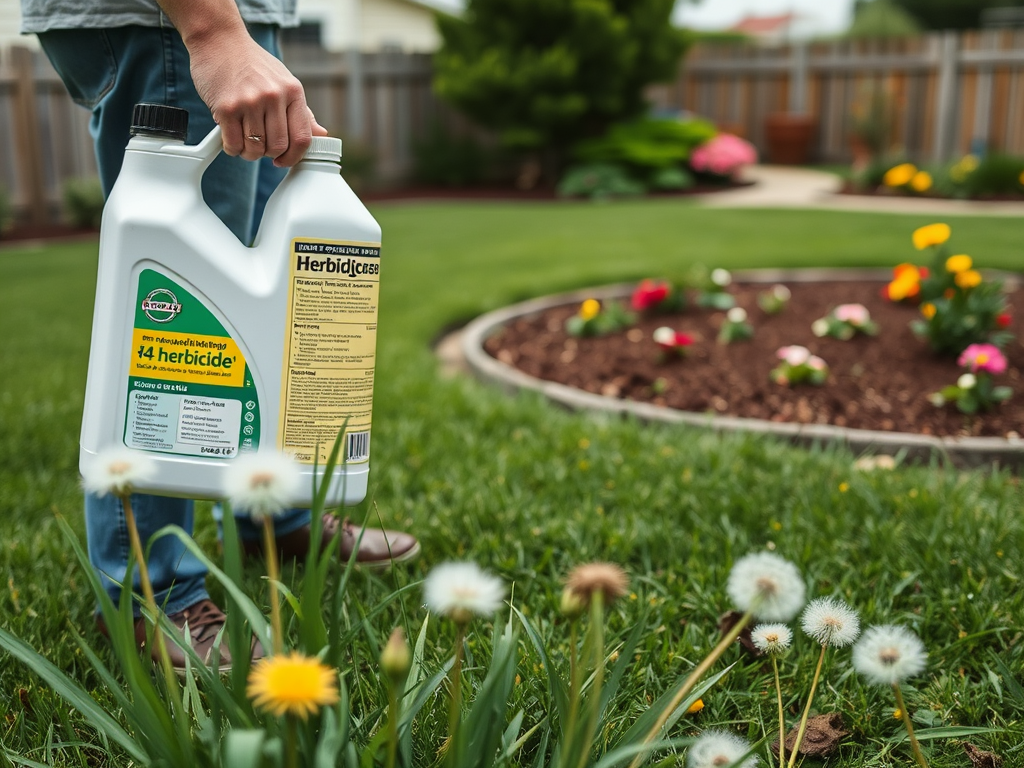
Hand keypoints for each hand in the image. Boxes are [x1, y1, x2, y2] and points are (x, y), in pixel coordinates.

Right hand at [187, 31, 327, 166]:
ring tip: (244, 141)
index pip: (302, 138)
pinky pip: (233, 143)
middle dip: (268, 155)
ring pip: (255, 149)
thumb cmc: (253, 64)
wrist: (219, 40)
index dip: (293, 157)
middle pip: (278, 147)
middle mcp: (274, 96)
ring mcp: (250, 101)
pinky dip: (232, 148)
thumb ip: (302, 111)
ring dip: (248, 152)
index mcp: (293, 92)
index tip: (283, 161)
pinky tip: (231, 138)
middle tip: (260, 147)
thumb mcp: (284, 82)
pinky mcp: (226, 107)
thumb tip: (321, 135)